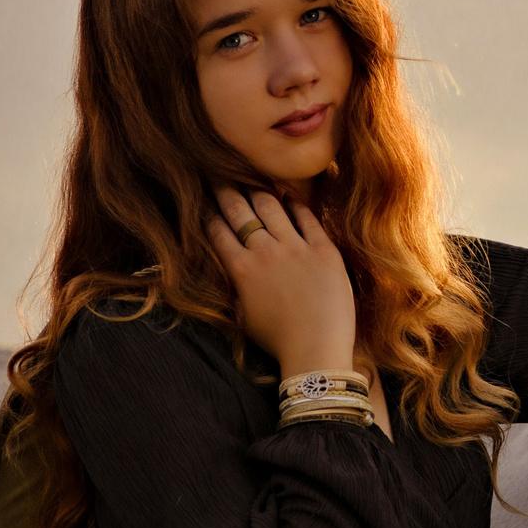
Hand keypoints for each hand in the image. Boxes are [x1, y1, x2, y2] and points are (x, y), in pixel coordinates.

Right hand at [205, 188, 359, 380]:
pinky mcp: (324, 250)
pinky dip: (294, 204)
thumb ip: (234, 284)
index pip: (217, 230)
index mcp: (241, 270)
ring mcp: (296, 248)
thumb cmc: (278, 341)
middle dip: (225, 190)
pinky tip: (288, 197)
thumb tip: (227, 264)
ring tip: (251, 179)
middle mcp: (265, 252)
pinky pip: (306, 217)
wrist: (316, 351)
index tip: (202, 198)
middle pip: (240, 210)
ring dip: (257, 190)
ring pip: (270, 206)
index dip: (207, 210)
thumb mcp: (243, 314)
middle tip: (218, 176)